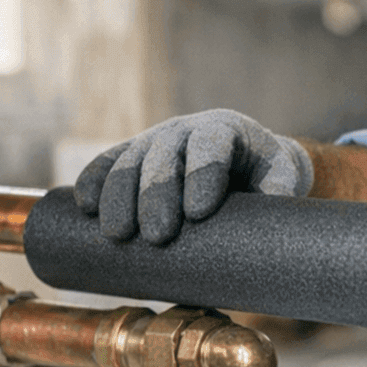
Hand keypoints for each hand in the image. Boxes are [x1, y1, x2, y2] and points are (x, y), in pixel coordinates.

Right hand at [74, 109, 312, 244]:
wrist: (244, 161)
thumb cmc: (264, 174)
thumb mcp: (280, 179)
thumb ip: (279, 194)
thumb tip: (273, 218)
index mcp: (225, 130)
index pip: (211, 145)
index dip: (203, 174)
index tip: (199, 212)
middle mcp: (185, 131)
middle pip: (164, 156)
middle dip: (157, 196)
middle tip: (159, 236)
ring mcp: (153, 141)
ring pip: (130, 160)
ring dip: (119, 197)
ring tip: (118, 235)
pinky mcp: (131, 155)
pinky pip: (107, 163)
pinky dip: (94, 182)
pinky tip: (86, 207)